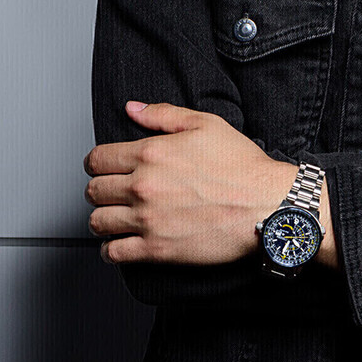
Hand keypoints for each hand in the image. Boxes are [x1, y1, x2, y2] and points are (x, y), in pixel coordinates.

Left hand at [84, 101, 336, 266]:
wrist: (267, 205)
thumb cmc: (242, 167)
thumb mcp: (206, 125)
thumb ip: (164, 114)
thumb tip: (133, 109)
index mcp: (151, 154)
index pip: (98, 159)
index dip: (97, 163)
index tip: (104, 168)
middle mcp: (143, 187)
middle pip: (94, 190)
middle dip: (99, 189)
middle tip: (112, 193)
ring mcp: (149, 220)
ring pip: (98, 222)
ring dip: (102, 219)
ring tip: (115, 218)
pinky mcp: (158, 250)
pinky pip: (115, 253)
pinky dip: (110, 250)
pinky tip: (120, 243)